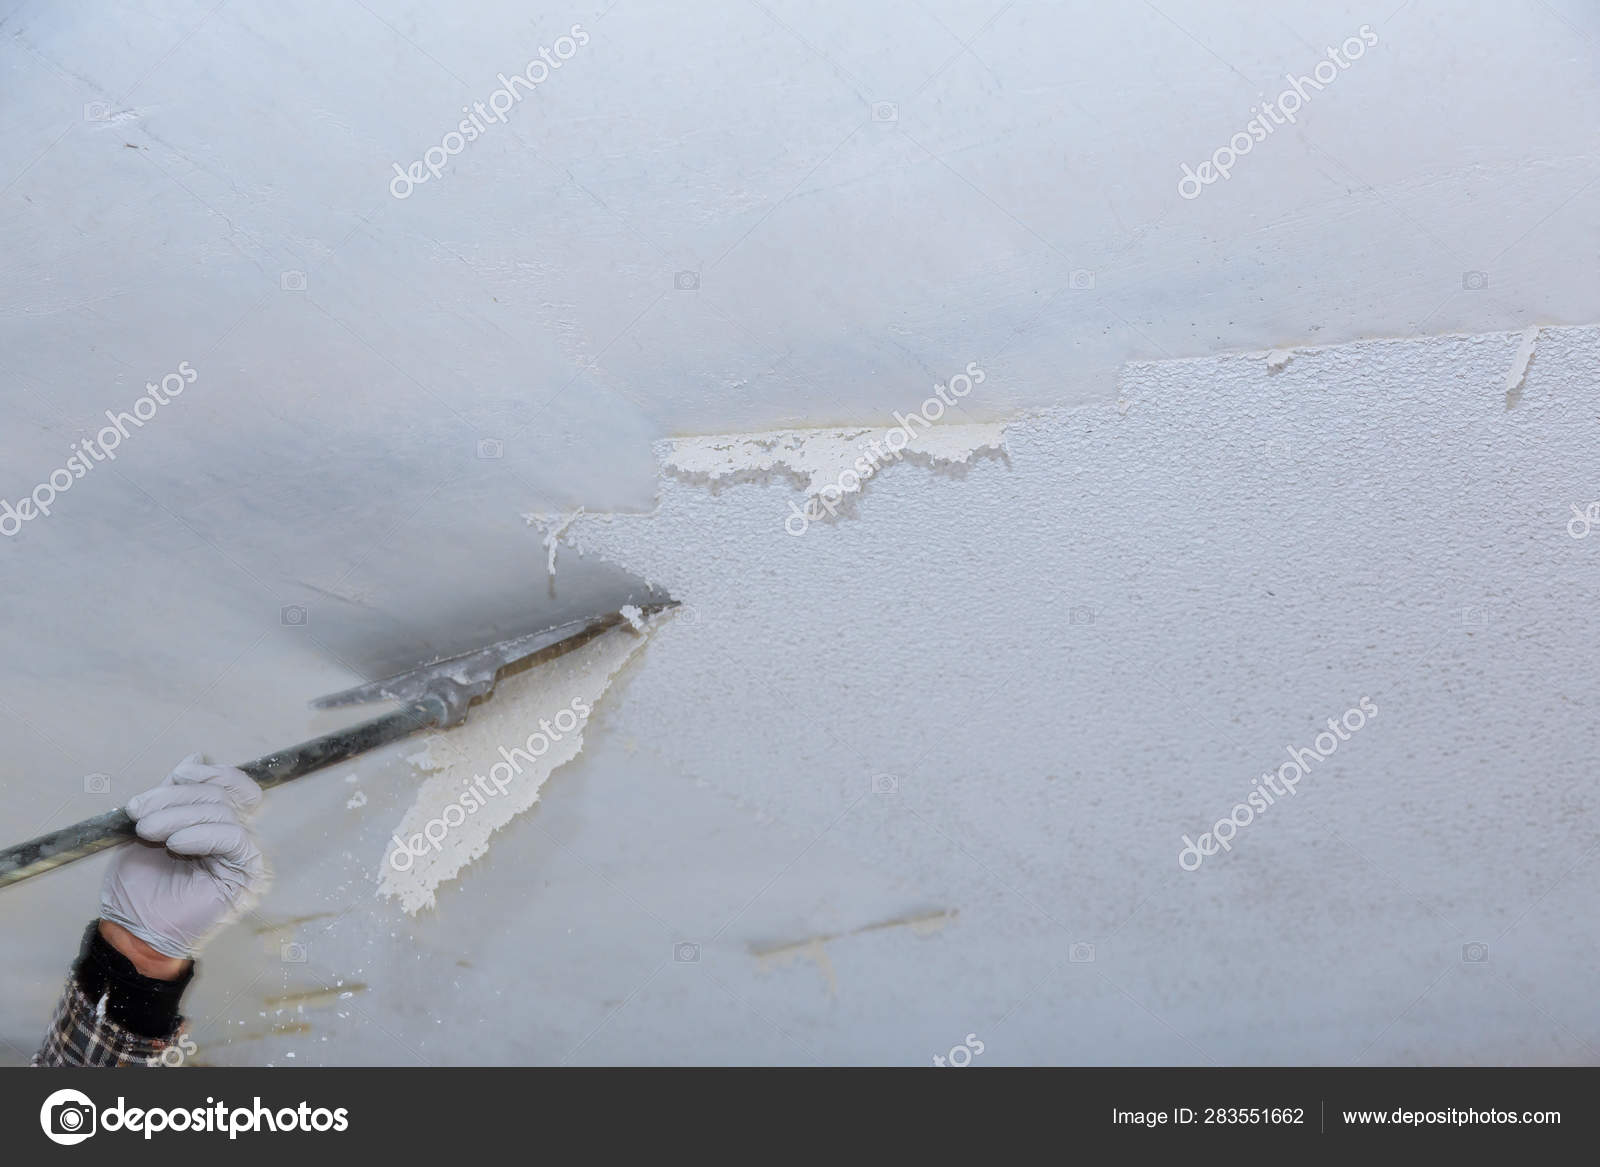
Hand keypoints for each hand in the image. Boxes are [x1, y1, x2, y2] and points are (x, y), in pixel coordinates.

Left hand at [99, 754, 267, 960]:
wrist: (133, 930)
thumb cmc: (138, 887)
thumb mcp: (150, 827)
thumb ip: (173, 795)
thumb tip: (195, 759)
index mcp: (217, 824)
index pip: (232, 785)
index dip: (209, 774)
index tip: (175, 775)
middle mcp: (236, 836)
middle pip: (223, 795)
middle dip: (177, 797)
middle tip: (140, 813)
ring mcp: (244, 856)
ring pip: (225, 813)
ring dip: (180, 816)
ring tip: (149, 831)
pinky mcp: (247, 875)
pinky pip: (235, 840)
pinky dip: (204, 835)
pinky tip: (177, 843)